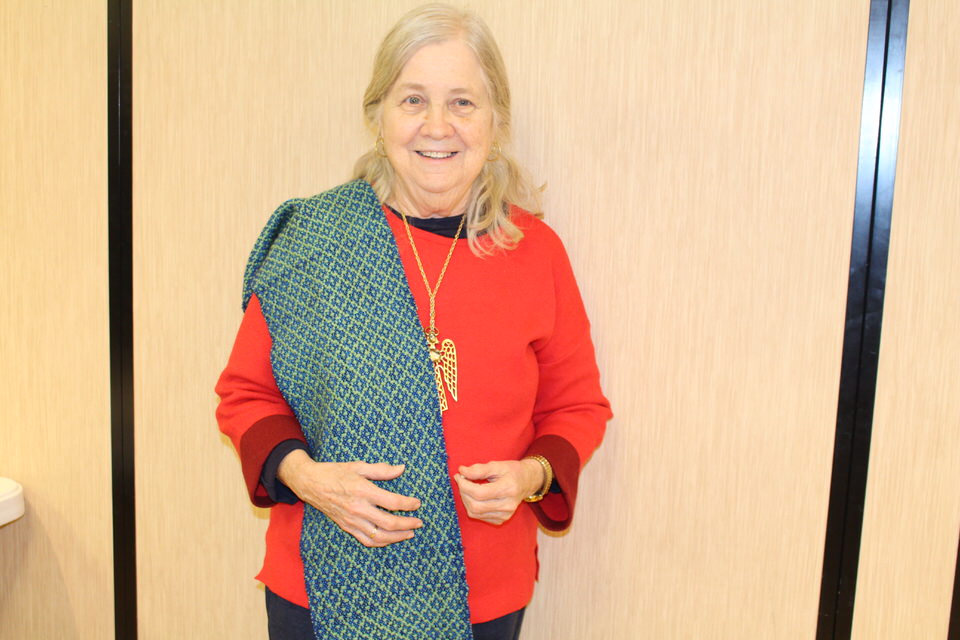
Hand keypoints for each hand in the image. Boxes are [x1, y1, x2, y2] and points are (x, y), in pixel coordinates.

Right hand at [277, 450, 422, 546]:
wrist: (309, 483)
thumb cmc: (334, 472)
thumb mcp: (358, 466)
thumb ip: (381, 469)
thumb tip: (402, 468)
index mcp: (362, 490)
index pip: (392, 502)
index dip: (408, 504)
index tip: (418, 503)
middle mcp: (358, 508)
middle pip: (389, 522)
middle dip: (407, 524)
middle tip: (419, 522)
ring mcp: (351, 520)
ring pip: (379, 536)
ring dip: (397, 537)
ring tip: (409, 533)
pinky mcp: (346, 527)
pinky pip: (366, 540)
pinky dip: (381, 542)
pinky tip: (390, 539)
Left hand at [453, 459, 544, 525]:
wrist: (527, 482)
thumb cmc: (512, 471)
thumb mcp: (497, 465)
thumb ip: (479, 469)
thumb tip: (461, 471)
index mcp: (508, 489)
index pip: (479, 493)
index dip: (464, 485)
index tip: (459, 475)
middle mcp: (507, 505)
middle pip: (475, 505)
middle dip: (463, 492)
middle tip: (462, 480)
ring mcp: (505, 515)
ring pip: (474, 512)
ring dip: (466, 499)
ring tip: (468, 487)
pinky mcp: (501, 520)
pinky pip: (479, 516)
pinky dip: (472, 506)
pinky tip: (476, 496)